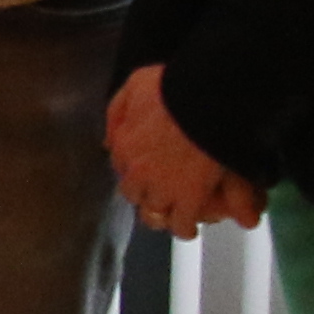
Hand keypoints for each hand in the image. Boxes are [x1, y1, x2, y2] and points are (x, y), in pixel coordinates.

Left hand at [104, 63, 262, 239]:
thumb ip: (117, 112)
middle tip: (158, 192)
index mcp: (124, 145)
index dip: (133, 168)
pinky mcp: (189, 200)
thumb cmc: (173, 88)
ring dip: (162, 214)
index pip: (120, 167)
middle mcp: (138, 173)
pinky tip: (189, 226)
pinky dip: (185, 227)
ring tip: (171, 215)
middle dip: (144, 194)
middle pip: (134, 194)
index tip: (144, 168)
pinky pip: (182, 224)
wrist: (205, 102)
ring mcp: (163, 189)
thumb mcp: (134, 85)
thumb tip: (108, 140)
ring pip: (155, 214)